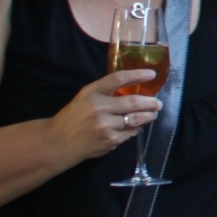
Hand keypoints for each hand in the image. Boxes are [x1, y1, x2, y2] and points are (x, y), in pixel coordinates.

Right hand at [47, 69, 161, 162]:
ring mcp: (105, 125)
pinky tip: (136, 127)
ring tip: (152, 114)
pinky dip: (135, 129)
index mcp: (91, 92)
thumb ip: (106, 93)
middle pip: (132, 102)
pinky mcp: (110, 140)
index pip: (118, 79)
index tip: (151, 74)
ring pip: (135, 119)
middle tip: (158, 103)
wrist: (58, 142)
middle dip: (150, 102)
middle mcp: (98, 107)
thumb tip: (135, 93)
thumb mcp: (85, 98)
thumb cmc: (74, 118)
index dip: (137, 75)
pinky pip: (130, 133)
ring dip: (148, 116)